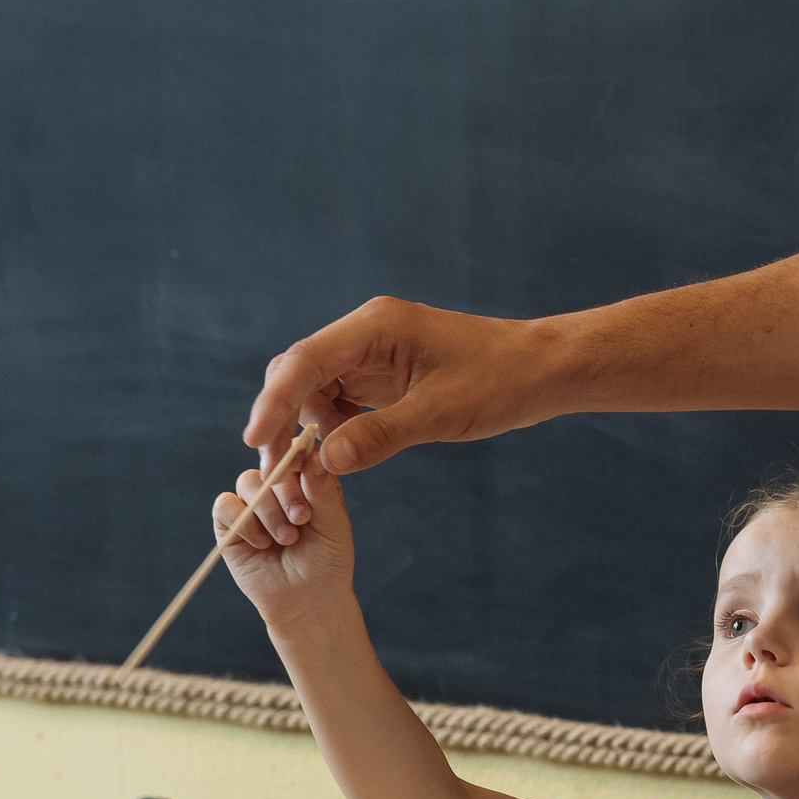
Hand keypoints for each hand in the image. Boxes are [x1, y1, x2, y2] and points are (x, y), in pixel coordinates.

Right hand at [215, 461, 355, 631]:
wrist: (309, 599)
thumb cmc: (327, 562)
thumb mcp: (334, 524)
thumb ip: (323, 490)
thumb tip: (312, 454)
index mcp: (306, 482)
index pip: (296, 451)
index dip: (297, 455)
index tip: (305, 470)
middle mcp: (277, 488)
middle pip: (270, 463)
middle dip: (285, 490)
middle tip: (302, 518)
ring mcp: (252, 504)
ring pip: (248, 481)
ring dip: (267, 510)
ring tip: (286, 539)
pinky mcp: (229, 524)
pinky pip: (225, 505)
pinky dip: (244, 521)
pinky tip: (262, 543)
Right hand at [243, 297, 571, 475]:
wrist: (543, 369)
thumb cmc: (502, 381)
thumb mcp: (442, 414)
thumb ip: (382, 435)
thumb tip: (325, 462)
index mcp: (375, 326)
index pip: (305, 361)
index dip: (274, 401)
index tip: (254, 440)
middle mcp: (366, 332)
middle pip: (300, 373)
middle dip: (284, 420)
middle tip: (277, 471)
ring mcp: (373, 352)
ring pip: (317, 389)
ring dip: (310, 429)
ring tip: (314, 472)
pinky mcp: (385, 373)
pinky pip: (342, 399)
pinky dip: (335, 428)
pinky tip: (344, 454)